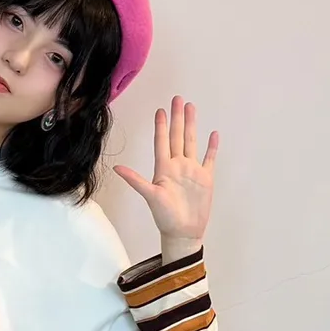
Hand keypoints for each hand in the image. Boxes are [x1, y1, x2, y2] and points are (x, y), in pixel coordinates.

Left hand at [114, 96, 218, 252]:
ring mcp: (192, 171)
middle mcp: (177, 166)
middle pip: (177, 136)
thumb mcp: (150, 196)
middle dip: (177, 118)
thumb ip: (135, 180)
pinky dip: (211, 147)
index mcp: (164, 168)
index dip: (161, 126)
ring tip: (191, 107)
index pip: (161, 141)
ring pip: (192, 142)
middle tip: (177, 99)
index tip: (160, 110)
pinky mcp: (205, 179)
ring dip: (192, 125)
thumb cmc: (165, 217)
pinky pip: (209, 158)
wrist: (183, 232)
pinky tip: (213, 134)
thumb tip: (116, 169)